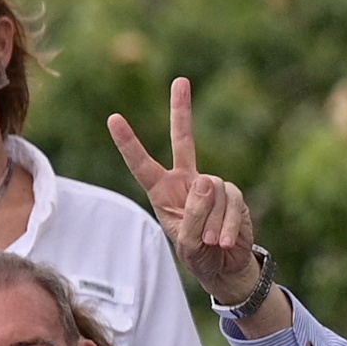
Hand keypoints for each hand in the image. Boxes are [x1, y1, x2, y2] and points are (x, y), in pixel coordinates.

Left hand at [107, 77, 261, 303]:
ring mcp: (211, 185)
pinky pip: (231, 202)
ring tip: (209, 241)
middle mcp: (186, 180)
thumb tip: (207, 181)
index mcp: (161, 190)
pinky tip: (223, 240)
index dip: (128, 142)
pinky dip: (228, 224)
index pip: (141, 163)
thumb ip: (193, 214)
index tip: (113, 118)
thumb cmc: (196, 252)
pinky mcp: (233, 193)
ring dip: (211, 222)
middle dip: (182, 110)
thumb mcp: (186, 241)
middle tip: (180, 80)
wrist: (225, 265)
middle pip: (184, 139)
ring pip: (211, 191)